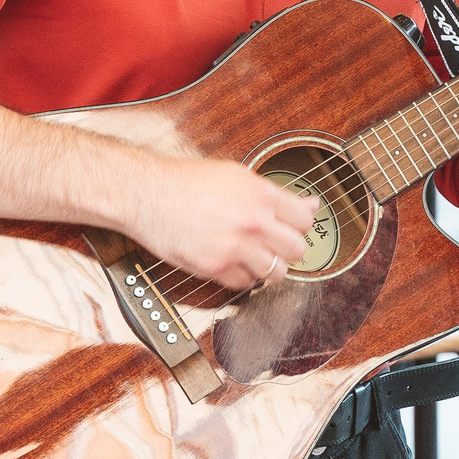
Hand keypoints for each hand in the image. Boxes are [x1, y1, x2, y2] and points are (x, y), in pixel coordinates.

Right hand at [121, 156, 315, 292]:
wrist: (148, 194)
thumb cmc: (188, 181)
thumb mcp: (237, 175)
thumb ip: (275, 194)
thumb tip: (311, 204)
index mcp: (261, 194)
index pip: (305, 220)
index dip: (299, 224)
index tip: (291, 226)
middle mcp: (253, 222)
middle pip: (297, 250)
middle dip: (288, 248)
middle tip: (275, 243)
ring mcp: (235, 247)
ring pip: (276, 272)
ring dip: (268, 266)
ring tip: (253, 254)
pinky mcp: (215, 268)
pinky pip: (246, 283)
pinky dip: (242, 276)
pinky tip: (232, 260)